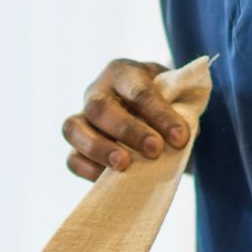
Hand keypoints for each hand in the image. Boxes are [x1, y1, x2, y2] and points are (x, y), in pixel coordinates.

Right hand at [63, 58, 190, 180]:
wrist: (150, 116)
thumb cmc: (166, 105)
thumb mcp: (177, 99)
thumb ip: (180, 114)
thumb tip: (179, 138)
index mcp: (124, 72)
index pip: (138, 90)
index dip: (160, 114)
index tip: (180, 137)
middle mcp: (97, 91)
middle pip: (100, 106)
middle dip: (127, 130)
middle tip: (154, 150)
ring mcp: (81, 117)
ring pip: (74, 128)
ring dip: (99, 148)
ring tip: (123, 165)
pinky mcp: (76, 145)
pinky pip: (71, 157)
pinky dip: (87, 168)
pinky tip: (107, 178)